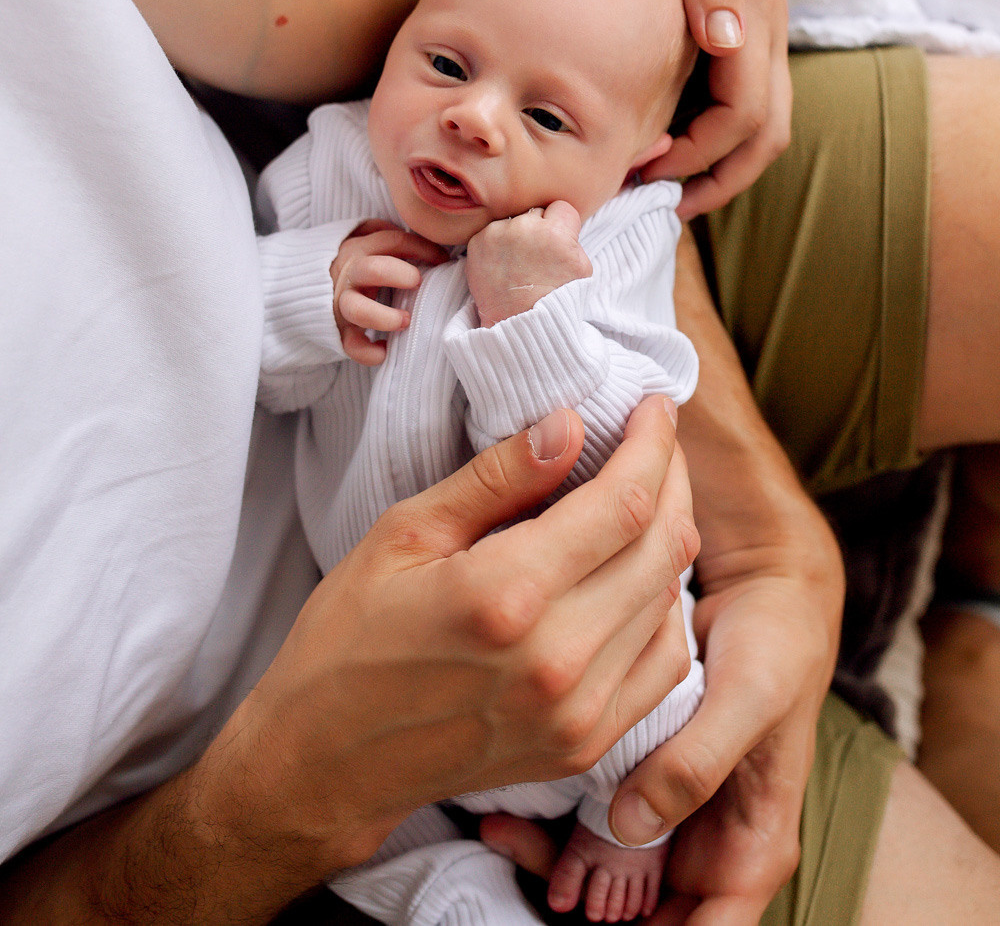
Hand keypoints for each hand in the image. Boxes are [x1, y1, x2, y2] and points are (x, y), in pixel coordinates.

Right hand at [197, 397, 697, 884]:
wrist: (327, 761)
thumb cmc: (350, 636)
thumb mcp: (405, 533)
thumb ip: (496, 478)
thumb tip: (570, 425)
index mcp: (506, 595)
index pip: (623, 503)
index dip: (652, 445)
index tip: (652, 407)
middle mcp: (555, 660)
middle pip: (662, 548)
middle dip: (671, 479)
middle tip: (655, 440)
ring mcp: (577, 715)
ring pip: (670, 603)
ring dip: (671, 538)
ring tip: (647, 495)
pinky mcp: (584, 748)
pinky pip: (664, 666)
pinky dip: (665, 609)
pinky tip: (638, 574)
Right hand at [331, 219, 446, 363]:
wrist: (301, 284)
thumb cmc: (349, 263)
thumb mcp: (360, 238)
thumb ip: (382, 232)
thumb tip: (421, 231)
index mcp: (359, 248)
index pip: (394, 240)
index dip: (422, 248)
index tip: (442, 259)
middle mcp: (349, 273)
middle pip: (373, 269)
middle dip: (400, 274)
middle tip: (418, 282)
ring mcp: (341, 302)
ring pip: (358, 309)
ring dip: (384, 317)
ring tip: (405, 321)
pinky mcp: (337, 328)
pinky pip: (351, 344)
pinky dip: (368, 352)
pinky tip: (385, 350)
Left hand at [466, 201, 591, 327]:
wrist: (519, 324)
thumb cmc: (555, 299)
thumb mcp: (583, 269)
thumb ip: (573, 239)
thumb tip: (562, 224)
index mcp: (555, 232)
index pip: (560, 207)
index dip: (561, 225)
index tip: (557, 242)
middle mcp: (524, 227)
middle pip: (535, 212)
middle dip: (538, 230)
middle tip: (538, 257)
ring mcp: (497, 233)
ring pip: (512, 222)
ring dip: (515, 236)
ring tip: (518, 264)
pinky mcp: (477, 242)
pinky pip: (491, 232)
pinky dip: (495, 245)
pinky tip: (503, 266)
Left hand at [482, 528, 840, 925]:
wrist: (762, 588)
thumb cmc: (774, 642)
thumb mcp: (749, 698)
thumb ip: (698, 762)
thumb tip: (631, 826)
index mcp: (755, 848)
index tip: (593, 922)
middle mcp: (712, 843)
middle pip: (648, 916)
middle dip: (590, 909)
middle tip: (530, 875)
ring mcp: (673, 814)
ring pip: (611, 876)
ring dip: (557, 866)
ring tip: (499, 834)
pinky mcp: (640, 779)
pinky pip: (594, 826)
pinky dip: (553, 827)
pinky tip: (506, 809)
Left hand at [641, 0, 791, 217]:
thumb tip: (726, 43)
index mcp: (754, 13)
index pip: (745, 115)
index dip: (701, 155)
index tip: (647, 169)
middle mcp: (764, 29)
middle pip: (765, 133)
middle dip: (718, 178)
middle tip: (657, 203)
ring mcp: (756, 24)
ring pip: (758, 117)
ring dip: (717, 159)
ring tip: (658, 179)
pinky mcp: (740, 15)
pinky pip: (739, 90)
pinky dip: (709, 126)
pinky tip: (661, 125)